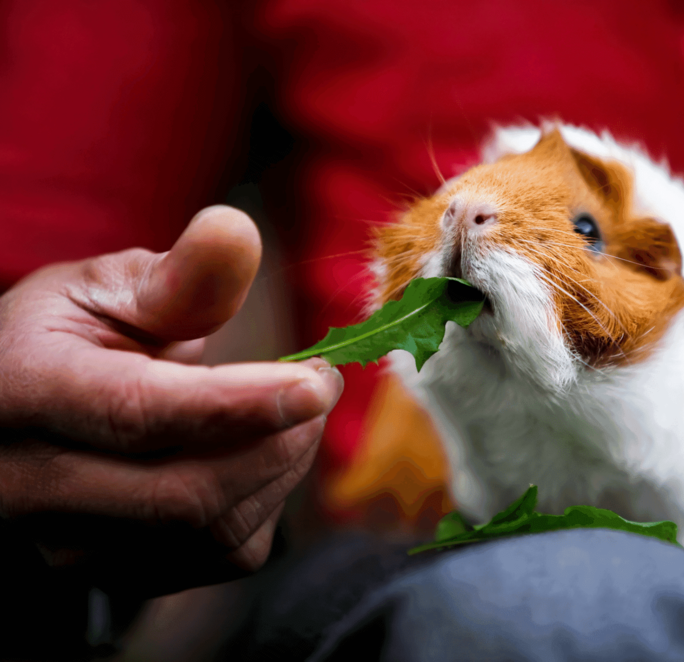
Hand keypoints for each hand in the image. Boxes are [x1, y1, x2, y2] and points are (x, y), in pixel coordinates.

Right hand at [0, 206, 342, 596]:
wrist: (31, 408)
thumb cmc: (76, 335)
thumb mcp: (111, 286)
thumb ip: (180, 275)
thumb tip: (237, 232)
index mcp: (26, 391)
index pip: (138, 414)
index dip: (239, 403)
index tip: (317, 380)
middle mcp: (35, 486)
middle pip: (186, 493)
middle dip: (281, 437)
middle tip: (319, 380)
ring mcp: (76, 544)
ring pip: (214, 529)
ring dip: (282, 464)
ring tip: (289, 406)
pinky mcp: (122, 572)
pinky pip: (226, 552)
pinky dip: (268, 498)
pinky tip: (260, 450)